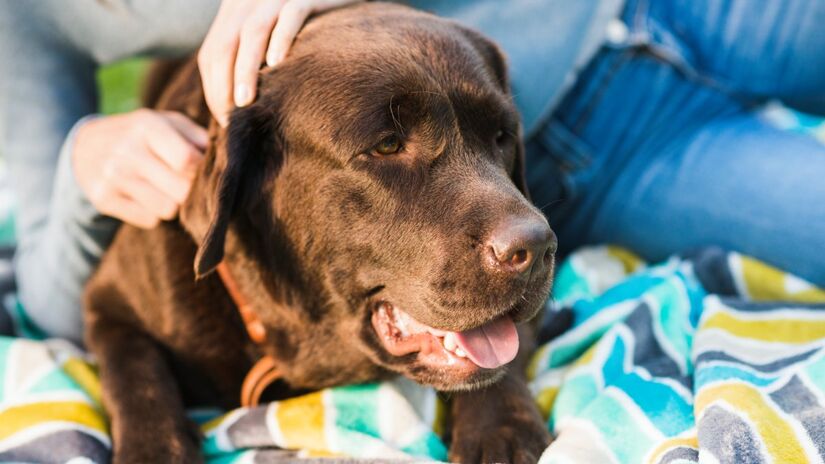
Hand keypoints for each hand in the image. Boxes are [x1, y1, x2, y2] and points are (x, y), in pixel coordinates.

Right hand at [73, 109, 207, 228]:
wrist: (85, 147)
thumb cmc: (140, 134)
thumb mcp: (166, 122)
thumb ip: (198, 136)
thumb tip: (227, 155)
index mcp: (147, 126)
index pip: (187, 160)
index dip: (201, 170)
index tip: (200, 169)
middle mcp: (128, 151)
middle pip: (181, 189)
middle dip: (189, 189)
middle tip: (184, 182)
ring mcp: (113, 176)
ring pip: (168, 209)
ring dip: (173, 203)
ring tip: (163, 188)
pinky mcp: (104, 199)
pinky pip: (150, 220)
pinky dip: (153, 213)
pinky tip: (144, 196)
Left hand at [198, 0, 362, 125]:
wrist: (343, 2)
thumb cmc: (311, 32)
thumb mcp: (271, 44)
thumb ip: (253, 63)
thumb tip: (238, 109)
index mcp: (237, 12)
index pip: (213, 52)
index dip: (214, 86)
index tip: (225, 118)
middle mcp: (252, 1)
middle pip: (226, 42)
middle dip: (224, 82)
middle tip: (231, 117)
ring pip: (253, 30)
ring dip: (245, 69)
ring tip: (246, 102)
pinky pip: (291, 14)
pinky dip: (281, 39)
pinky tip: (277, 64)